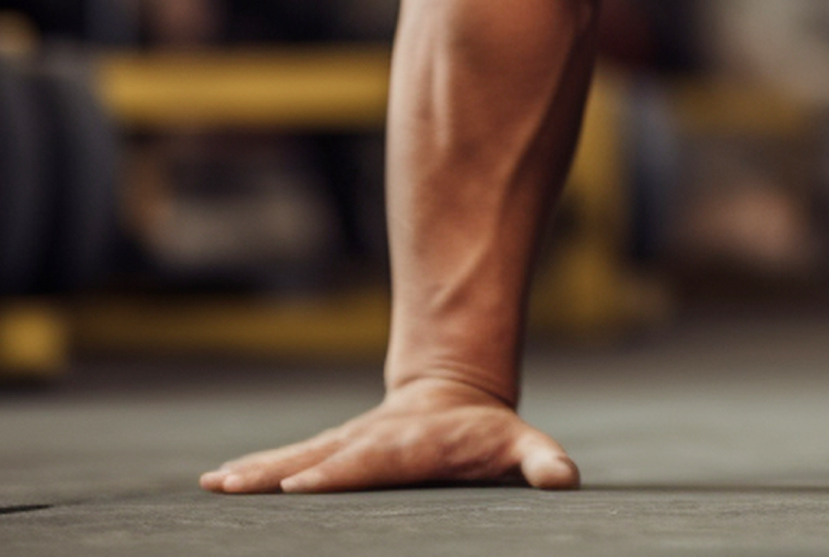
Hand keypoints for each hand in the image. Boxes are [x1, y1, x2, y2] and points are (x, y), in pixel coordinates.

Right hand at [199, 377, 579, 493]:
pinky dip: (253, 468)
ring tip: (217, 484)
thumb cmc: (491, 435)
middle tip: (244, 486)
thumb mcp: (523, 444)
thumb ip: (542, 461)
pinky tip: (214, 482)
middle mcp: (372, 441)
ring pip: (297, 455)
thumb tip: (564, 479)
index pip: (374, 462)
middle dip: (284, 473)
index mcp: (414, 446)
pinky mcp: (330, 448)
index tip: (303, 485)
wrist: (458, 392)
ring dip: (257, 470)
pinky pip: (286, 458)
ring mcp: (347, 442)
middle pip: (325, 457)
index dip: (340, 473)